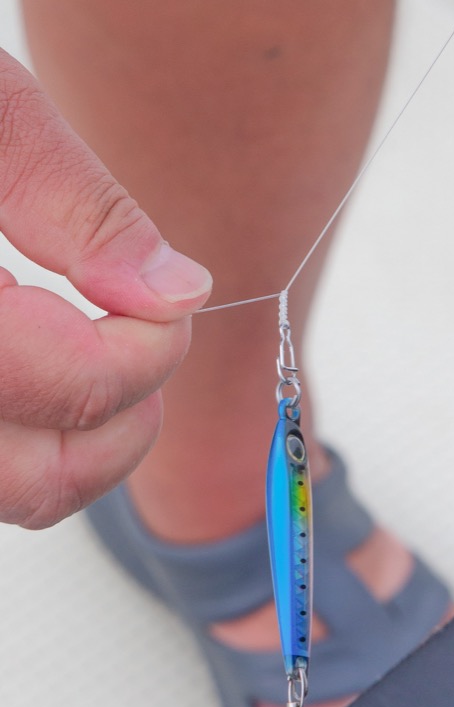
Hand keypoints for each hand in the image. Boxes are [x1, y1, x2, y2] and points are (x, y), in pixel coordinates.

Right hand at [0, 49, 211, 527]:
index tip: (165, 304)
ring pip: (8, 495)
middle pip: (37, 481)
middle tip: (139, 348)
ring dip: (73, 444)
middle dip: (119, 422)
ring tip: (79, 356)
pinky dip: (20, 439)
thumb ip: (74, 202)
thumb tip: (175, 291)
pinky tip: (19, 364)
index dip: (150, 350)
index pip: (72, 388)